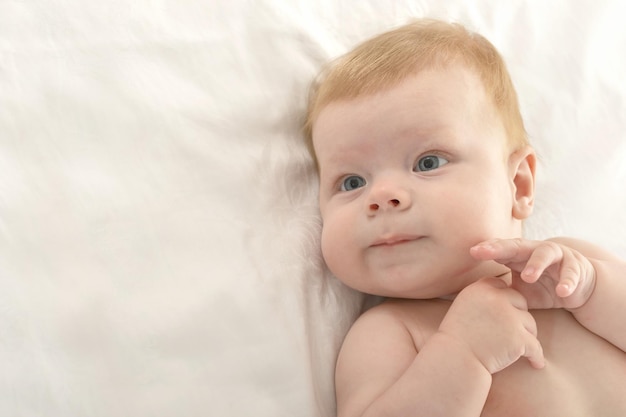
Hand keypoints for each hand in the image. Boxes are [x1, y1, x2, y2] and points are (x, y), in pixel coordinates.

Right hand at [438, 277, 544, 373]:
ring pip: (530, 323)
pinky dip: (536, 356)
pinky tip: (536, 363)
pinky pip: (536, 346)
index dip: (503, 298)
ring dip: (526, 335)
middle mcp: (496, 299)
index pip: (501, 285)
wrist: (455, 360)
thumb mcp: (463, 306)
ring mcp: (509, 318)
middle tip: (511, 331)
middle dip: (518, 314)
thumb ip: (482, 297)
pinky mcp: (519, 339)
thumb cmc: (457, 337)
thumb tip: (502, 290)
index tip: (500, 312)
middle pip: (520, 301)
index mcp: (480, 289)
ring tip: (517, 348)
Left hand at [470, 238, 596, 309]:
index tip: (473, 252)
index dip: (488, 249)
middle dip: (502, 248)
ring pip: (546, 253)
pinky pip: (571, 273)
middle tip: (487, 253)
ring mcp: (557, 256)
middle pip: (518, 245)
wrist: (577, 289)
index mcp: (519, 255)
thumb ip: (503, 291)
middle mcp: (536, 249)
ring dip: (536, 264)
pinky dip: (567, 282)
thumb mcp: (520, 290)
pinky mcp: (576, 266)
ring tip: (528, 276)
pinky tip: (562, 292)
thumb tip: (478, 299)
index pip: (501, 249)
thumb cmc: (541, 288)